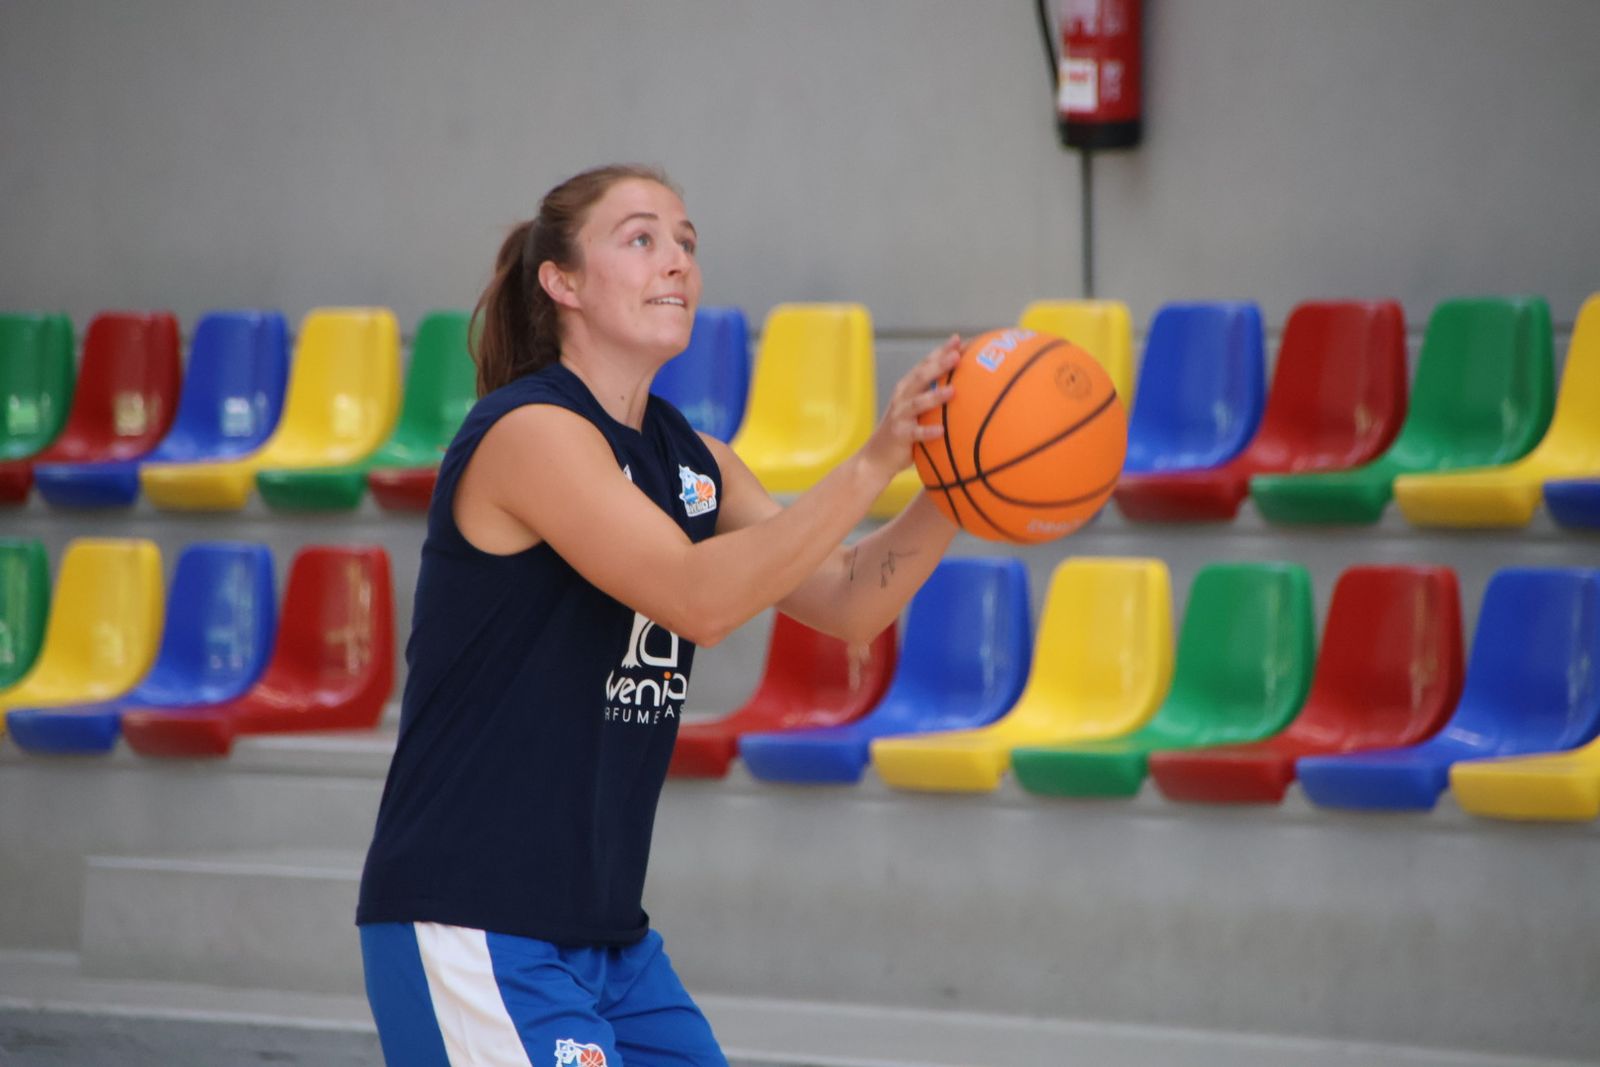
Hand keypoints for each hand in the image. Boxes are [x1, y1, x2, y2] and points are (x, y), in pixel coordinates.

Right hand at [860, 335, 961, 481]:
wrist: (876, 456)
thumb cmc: (904, 431)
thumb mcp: (917, 410)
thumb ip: (934, 397)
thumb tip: (965, 387)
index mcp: (907, 388)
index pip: (925, 364)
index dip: (940, 351)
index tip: (958, 340)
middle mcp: (902, 397)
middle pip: (920, 377)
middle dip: (938, 365)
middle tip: (957, 355)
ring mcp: (899, 416)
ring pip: (917, 403)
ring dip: (935, 396)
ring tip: (952, 390)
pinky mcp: (899, 435)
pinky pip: (915, 433)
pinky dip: (927, 431)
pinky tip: (941, 431)